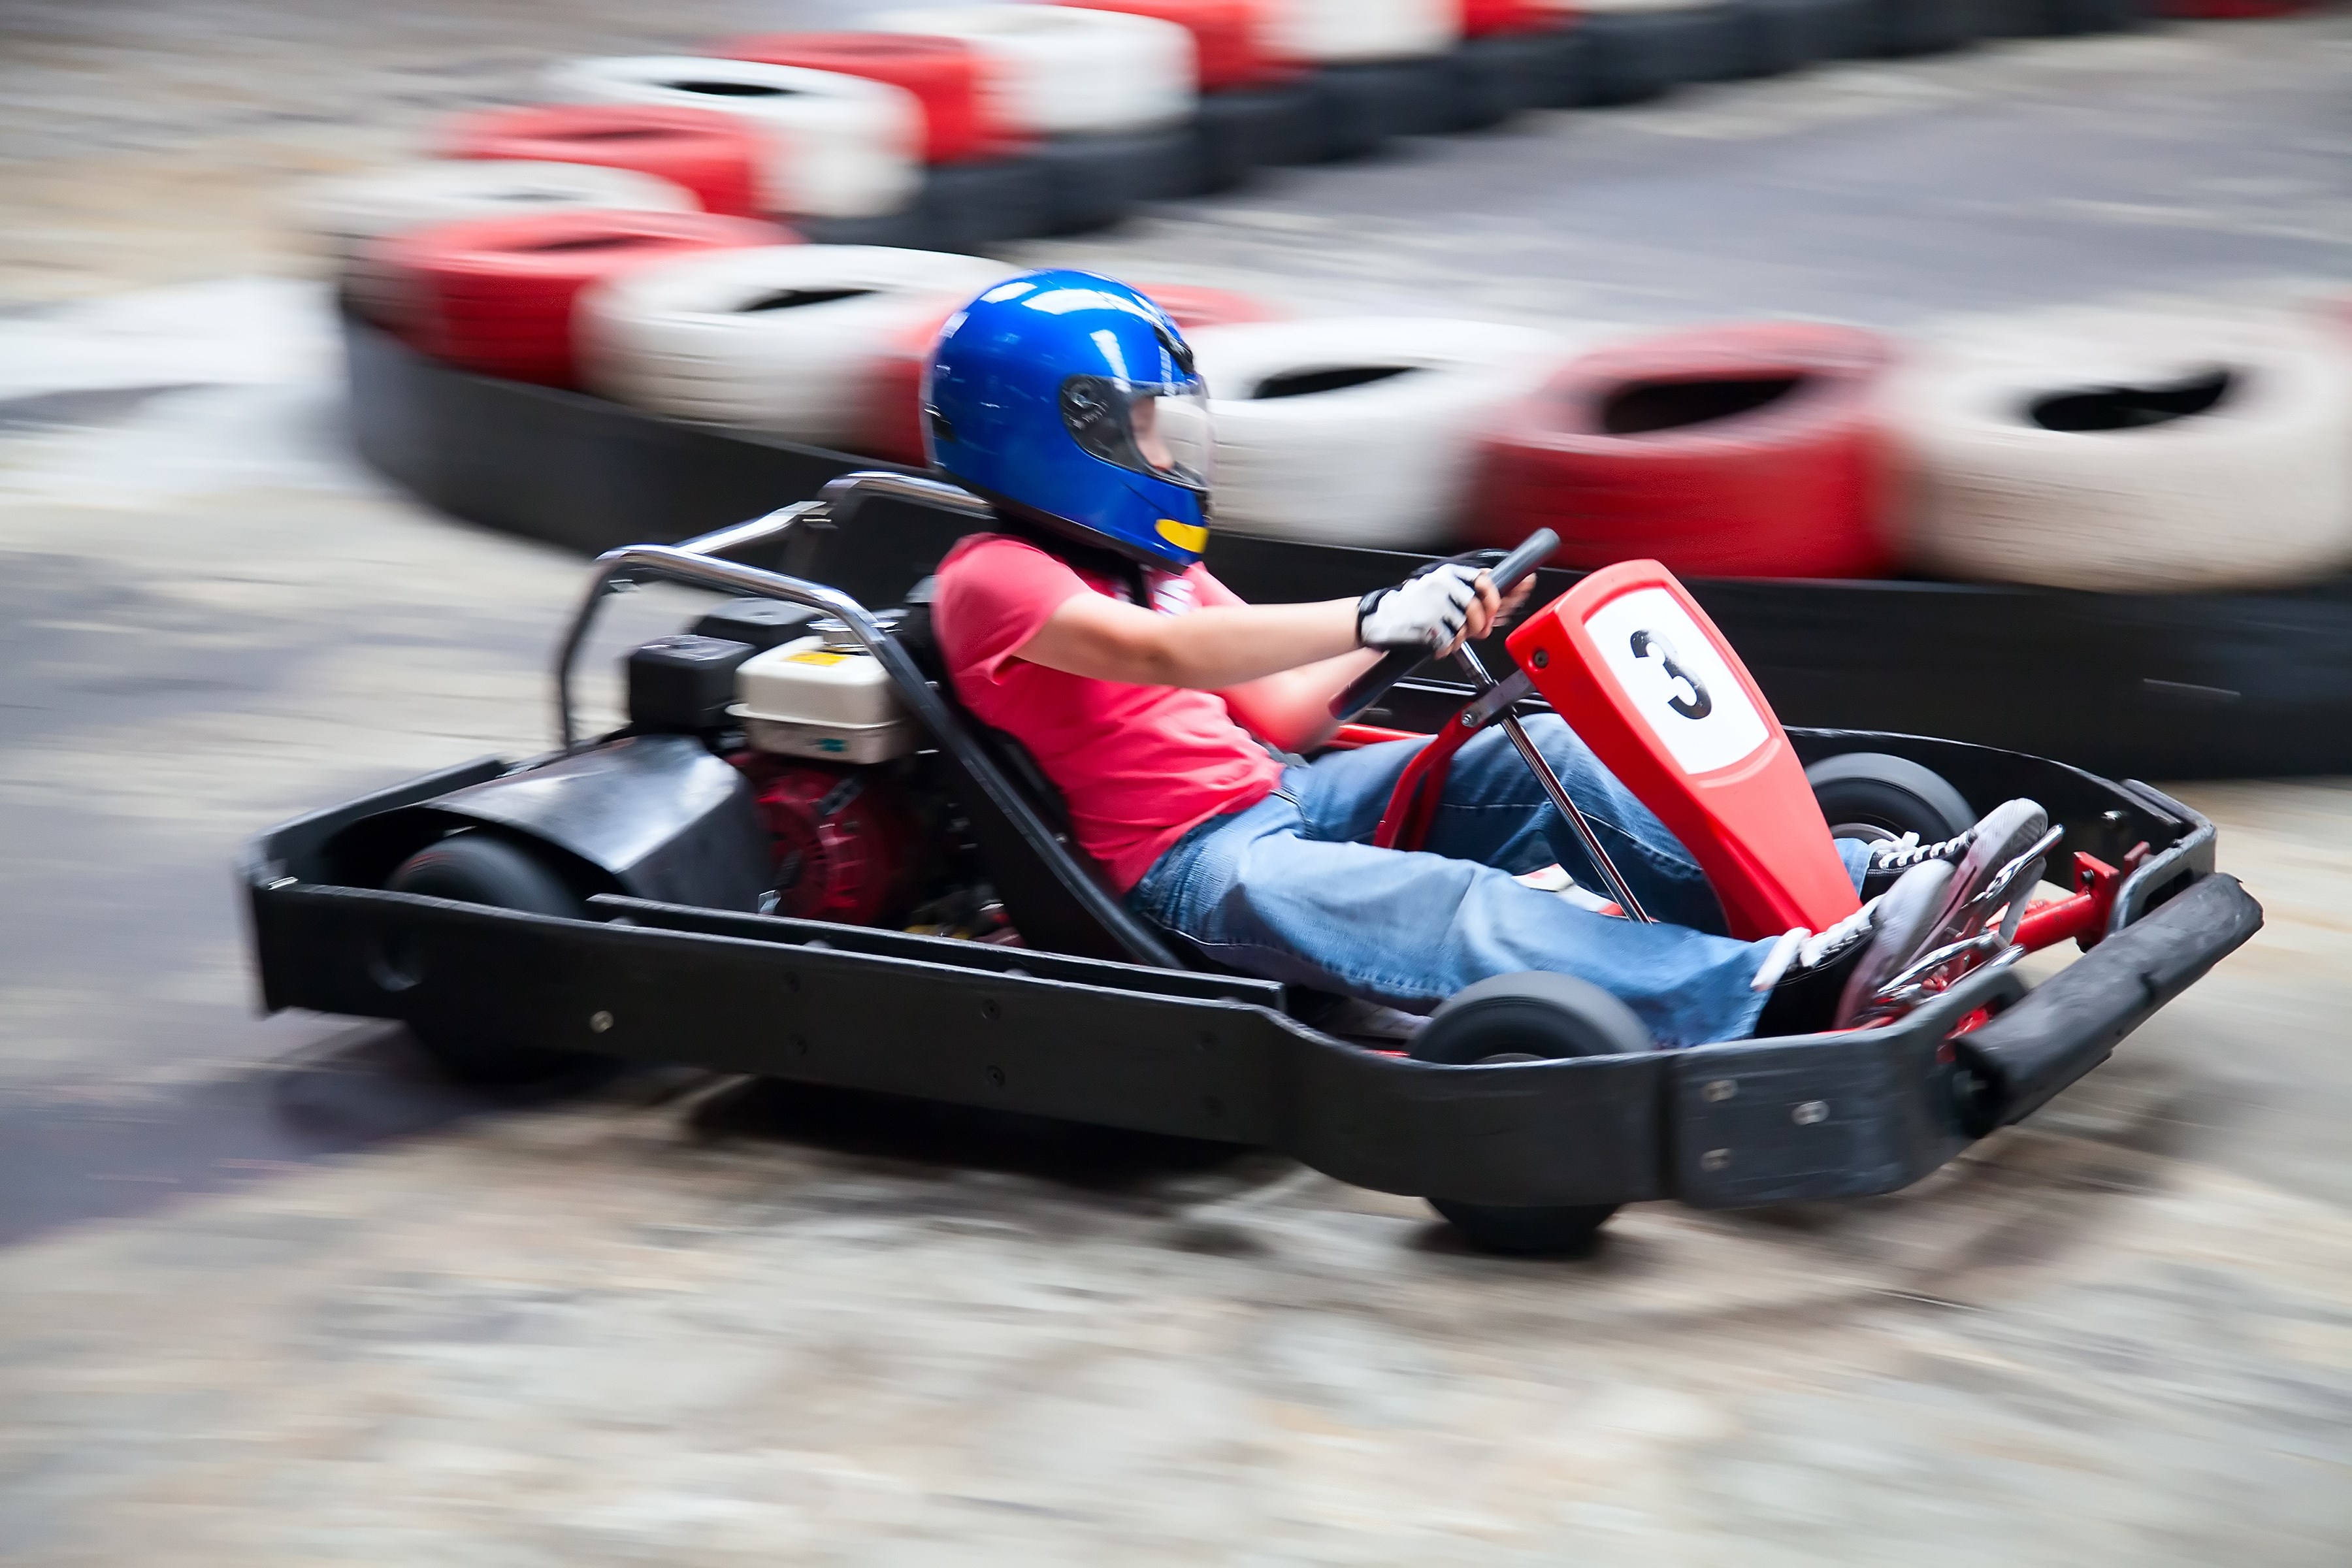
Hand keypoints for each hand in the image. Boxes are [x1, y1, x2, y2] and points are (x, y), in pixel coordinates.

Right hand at [1356, 562, 1482, 652]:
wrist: (1379, 617)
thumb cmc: (1407, 604)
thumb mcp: (1435, 586)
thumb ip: (1461, 590)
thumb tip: (1489, 604)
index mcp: (1446, 574)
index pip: (1483, 581)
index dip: (1493, 598)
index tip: (1493, 609)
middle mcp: (1442, 586)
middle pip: (1476, 609)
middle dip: (1478, 625)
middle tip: (1474, 632)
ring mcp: (1435, 605)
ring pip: (1463, 627)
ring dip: (1458, 638)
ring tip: (1445, 636)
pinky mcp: (1429, 624)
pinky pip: (1449, 640)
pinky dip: (1445, 647)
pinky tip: (1436, 643)